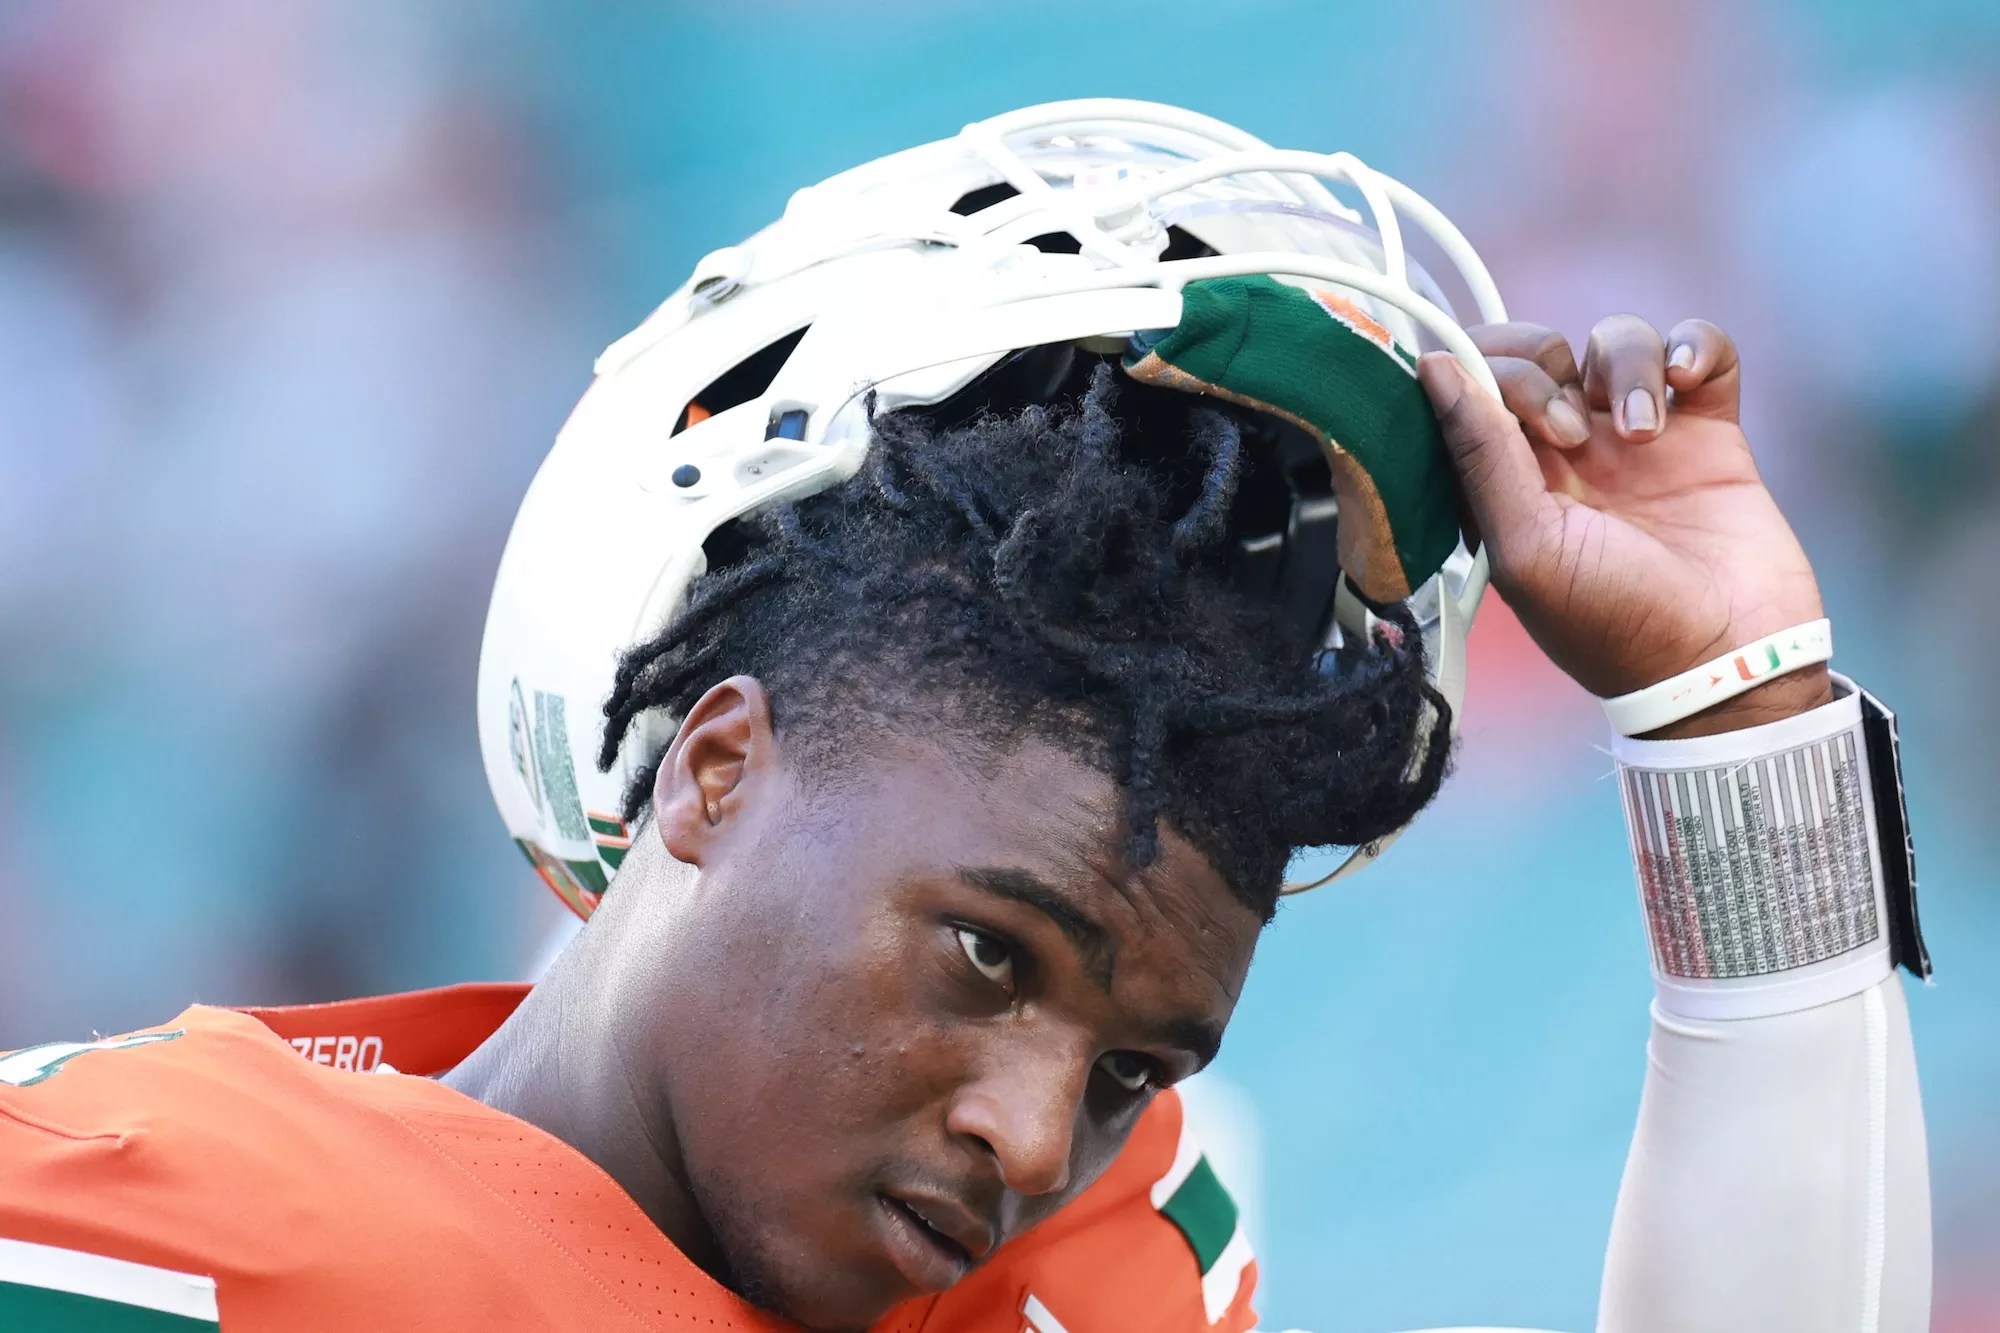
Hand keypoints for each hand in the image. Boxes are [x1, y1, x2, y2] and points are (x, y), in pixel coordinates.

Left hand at [1418, 316, 1831, 736]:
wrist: (1729, 663)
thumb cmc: (1616, 625)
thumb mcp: (1527, 547)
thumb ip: (1480, 454)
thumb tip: (1429, 364)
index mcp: (1505, 481)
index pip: (1471, 384)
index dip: (1486, 372)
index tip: (1524, 420)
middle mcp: (1564, 453)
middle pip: (1540, 350)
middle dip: (1548, 364)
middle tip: (1573, 434)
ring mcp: (1637, 437)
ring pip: (1615, 342)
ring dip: (1628, 365)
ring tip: (1646, 433)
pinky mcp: (1708, 429)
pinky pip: (1699, 347)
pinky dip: (1697, 345)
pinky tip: (1693, 380)